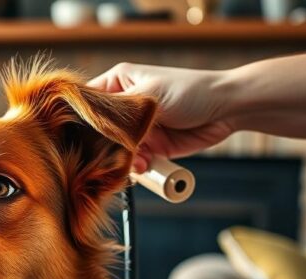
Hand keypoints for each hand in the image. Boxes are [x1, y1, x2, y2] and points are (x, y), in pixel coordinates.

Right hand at [89, 63, 236, 172]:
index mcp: (118, 83)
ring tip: (134, 163)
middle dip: (103, 147)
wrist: (227, 109)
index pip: (87, 103)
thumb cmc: (190, 91)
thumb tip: (92, 130)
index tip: (79, 138)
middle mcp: (124, 107)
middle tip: (108, 156)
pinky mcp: (151, 148)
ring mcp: (137, 129)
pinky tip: (144, 166)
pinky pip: (134, 162)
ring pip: (115, 151)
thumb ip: (118, 112)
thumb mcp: (148, 95)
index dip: (80, 120)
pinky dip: (137, 168)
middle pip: (98, 133)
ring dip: (122, 160)